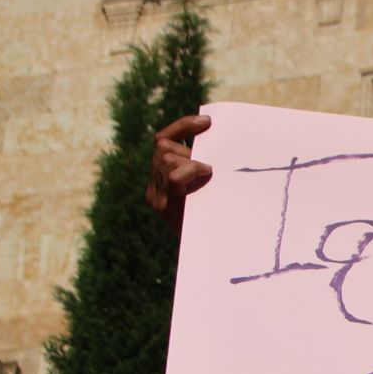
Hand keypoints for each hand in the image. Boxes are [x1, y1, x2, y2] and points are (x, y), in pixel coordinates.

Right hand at [146, 115, 212, 235]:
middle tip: (210, 163)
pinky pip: (174, 177)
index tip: (207, 121)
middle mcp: (154, 184)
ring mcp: (155, 195)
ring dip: (191, 160)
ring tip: (208, 173)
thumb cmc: (217, 216)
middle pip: (163, 146)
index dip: (183, 126)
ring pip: (166, 158)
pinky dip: (191, 170)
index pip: (163, 139)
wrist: (212, 252)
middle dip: (189, 147)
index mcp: (162, 175)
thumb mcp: (210, 185)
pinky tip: (205, 174)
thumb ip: (205, 166)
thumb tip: (218, 133)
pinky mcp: (162, 206)